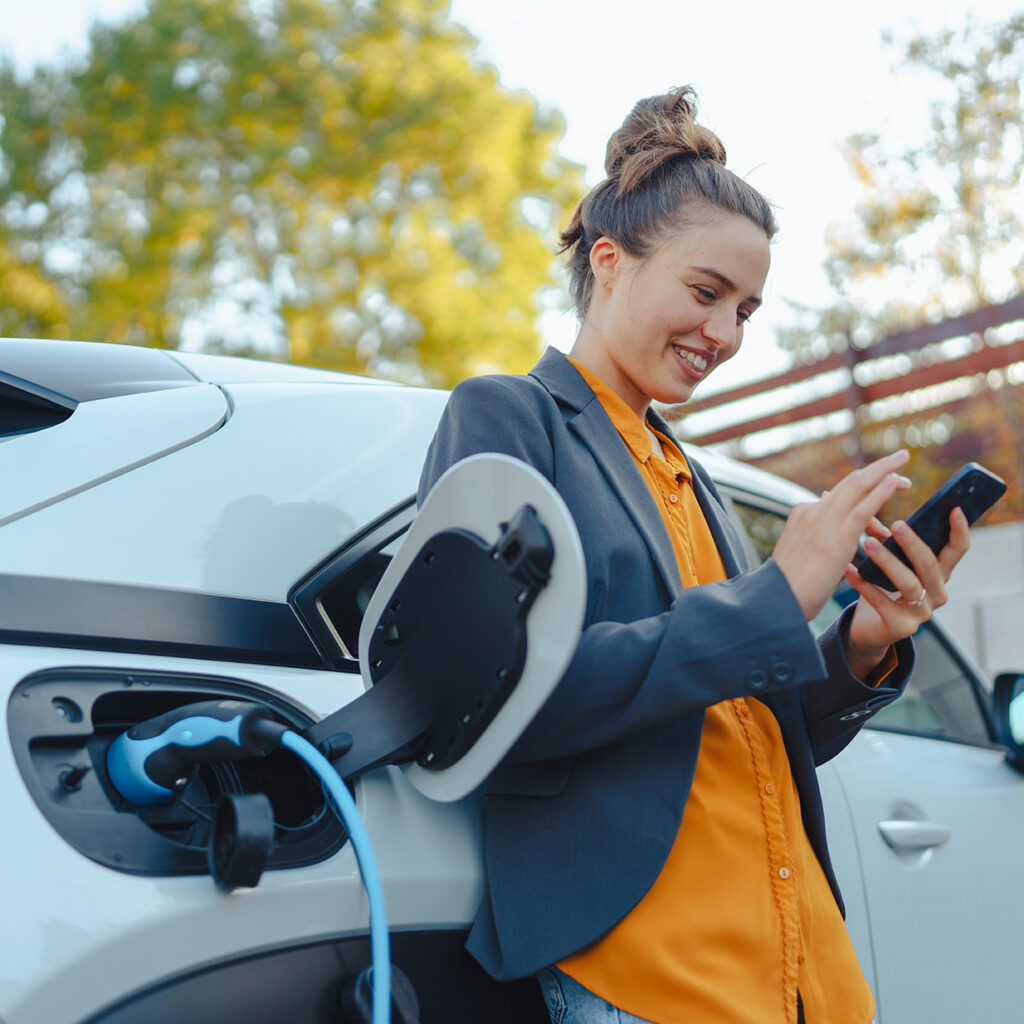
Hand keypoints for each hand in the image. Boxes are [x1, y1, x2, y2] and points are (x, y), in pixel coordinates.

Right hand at [772, 450, 911, 620]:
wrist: (776, 600)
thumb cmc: (790, 585)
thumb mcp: (802, 553)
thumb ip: (819, 537)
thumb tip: (839, 533)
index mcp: (804, 514)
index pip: (840, 493)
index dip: (865, 484)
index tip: (883, 483)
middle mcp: (812, 511)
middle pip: (850, 481)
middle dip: (878, 468)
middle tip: (901, 459)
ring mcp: (822, 523)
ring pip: (857, 487)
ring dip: (884, 472)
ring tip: (906, 474)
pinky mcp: (835, 539)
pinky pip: (862, 509)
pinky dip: (879, 492)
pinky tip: (894, 483)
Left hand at [841, 506, 970, 676]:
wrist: (869, 628)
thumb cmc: (882, 588)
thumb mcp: (894, 563)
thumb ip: (894, 540)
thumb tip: (872, 502)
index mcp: (939, 574)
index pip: (958, 550)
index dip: (959, 530)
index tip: (954, 508)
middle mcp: (936, 593)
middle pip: (931, 566)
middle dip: (914, 544)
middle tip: (897, 524)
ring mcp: (921, 613)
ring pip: (909, 584)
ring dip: (888, 562)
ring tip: (868, 543)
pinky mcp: (901, 627)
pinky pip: (882, 603)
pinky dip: (863, 584)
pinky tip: (849, 569)